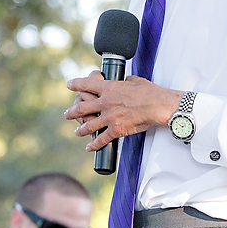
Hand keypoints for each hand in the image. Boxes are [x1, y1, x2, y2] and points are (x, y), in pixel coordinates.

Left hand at [64, 75, 181, 150]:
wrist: (158, 106)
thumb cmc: (149, 92)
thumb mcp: (134, 80)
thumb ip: (125, 81)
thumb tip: (124, 81)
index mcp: (109, 88)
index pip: (86, 84)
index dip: (75, 84)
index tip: (69, 85)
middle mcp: (105, 102)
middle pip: (81, 108)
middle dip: (72, 112)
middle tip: (68, 114)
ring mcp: (109, 117)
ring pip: (88, 125)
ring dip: (80, 129)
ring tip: (77, 131)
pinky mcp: (116, 130)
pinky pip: (101, 139)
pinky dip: (94, 144)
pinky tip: (89, 147)